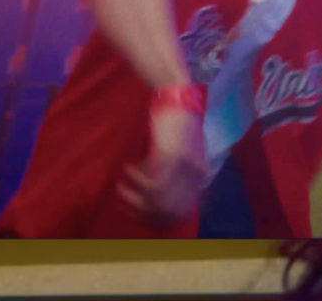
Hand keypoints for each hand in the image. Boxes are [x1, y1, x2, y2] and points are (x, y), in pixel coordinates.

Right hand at [119, 104, 208, 219]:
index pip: (178, 213)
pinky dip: (136, 182)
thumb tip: (151, 203)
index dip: (154, 219)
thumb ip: (173, 178)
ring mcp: (186, 169)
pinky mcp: (173, 158)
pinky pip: (152, 186)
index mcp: (200, 178)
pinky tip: (128, 169)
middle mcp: (196, 177)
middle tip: (124, 204)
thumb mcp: (179, 157)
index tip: (135, 215)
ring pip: (158, 202)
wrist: (178, 102)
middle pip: (168, 213)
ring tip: (121, 188)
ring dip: (134, 199)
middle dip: (141, 213)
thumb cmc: (175, 130)